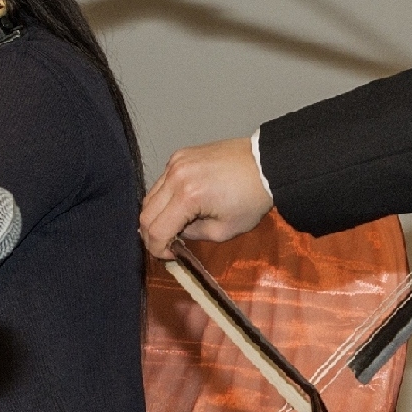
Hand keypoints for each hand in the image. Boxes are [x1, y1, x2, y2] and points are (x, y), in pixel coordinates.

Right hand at [142, 136, 274, 257]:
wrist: (266, 164)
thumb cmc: (252, 198)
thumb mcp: (224, 230)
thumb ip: (194, 235)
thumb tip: (177, 233)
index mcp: (187, 197)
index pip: (156, 230)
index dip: (158, 249)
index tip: (170, 255)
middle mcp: (175, 177)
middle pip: (145, 214)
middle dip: (153, 235)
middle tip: (167, 244)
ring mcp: (175, 163)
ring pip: (150, 197)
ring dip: (157, 216)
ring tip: (175, 226)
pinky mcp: (180, 155)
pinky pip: (161, 182)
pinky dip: (165, 198)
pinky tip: (180, 206)